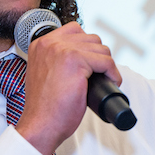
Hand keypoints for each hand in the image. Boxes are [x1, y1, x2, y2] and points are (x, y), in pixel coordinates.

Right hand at [16, 22, 120, 154]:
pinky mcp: (76, 61)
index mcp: (40, 44)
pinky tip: (111, 82)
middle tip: (99, 74)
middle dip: (99, 57)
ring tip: (104, 79)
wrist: (41, 125)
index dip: (88, 47)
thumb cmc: (46, 107)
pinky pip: (106, 61)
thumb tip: (84, 55)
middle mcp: (49, 43)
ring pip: (101, 48)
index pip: (74, 30)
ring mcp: (62, 50)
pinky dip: (113, 73)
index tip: (91, 64)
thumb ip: (57, 59)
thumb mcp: (46, 73)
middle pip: (90, 38)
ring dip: (107, 65)